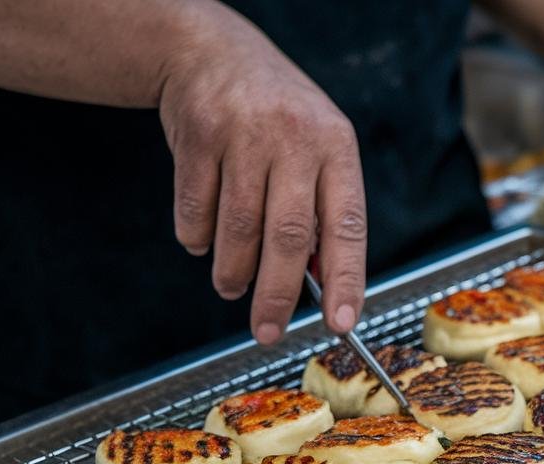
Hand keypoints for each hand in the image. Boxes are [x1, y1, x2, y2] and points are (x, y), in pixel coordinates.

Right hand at [157, 12, 366, 344]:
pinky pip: (195, 213)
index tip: (341, 323)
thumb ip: (321, 207)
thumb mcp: (317, 146)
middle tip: (269, 332)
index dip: (346, 280)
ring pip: (238, 231)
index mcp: (336, 146)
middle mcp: (293, 138)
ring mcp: (242, 135)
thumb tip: (320, 283)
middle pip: (288, 237)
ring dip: (233, 274)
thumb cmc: (276, 115)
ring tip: (232, 287)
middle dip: (278, 296)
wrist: (209, 52)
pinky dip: (198, 240)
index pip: (348, 225)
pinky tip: (205, 240)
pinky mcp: (196, 138)